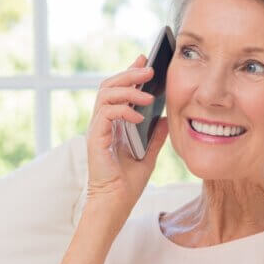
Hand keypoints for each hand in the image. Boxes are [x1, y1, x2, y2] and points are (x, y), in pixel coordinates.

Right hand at [85, 54, 168, 215]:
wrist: (116, 203)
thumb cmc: (127, 183)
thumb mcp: (149, 154)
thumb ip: (156, 136)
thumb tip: (168, 117)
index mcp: (113, 124)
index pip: (118, 90)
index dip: (130, 72)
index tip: (144, 59)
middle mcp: (102, 123)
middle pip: (108, 86)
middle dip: (129, 73)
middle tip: (149, 68)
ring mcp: (97, 130)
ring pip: (105, 95)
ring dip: (128, 90)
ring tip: (148, 96)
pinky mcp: (95, 139)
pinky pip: (106, 114)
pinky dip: (123, 111)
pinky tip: (140, 117)